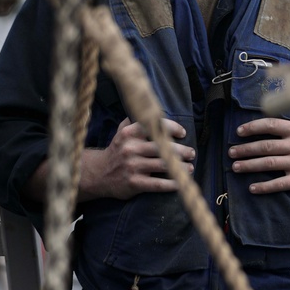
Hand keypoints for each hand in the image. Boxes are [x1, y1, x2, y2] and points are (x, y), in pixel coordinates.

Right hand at [80, 118, 195, 201]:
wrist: (98, 174)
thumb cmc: (117, 150)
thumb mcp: (122, 132)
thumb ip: (135, 120)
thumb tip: (149, 105)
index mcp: (129, 134)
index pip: (155, 126)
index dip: (172, 128)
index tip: (182, 133)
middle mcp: (131, 149)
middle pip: (163, 147)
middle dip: (181, 150)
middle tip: (191, 152)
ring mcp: (132, 166)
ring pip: (164, 165)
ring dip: (180, 167)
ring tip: (190, 167)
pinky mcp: (134, 183)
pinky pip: (157, 184)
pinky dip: (172, 183)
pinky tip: (181, 182)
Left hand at [229, 118, 289, 194]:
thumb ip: (289, 123)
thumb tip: (271, 112)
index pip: (271, 125)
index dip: (253, 127)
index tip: (239, 131)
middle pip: (266, 146)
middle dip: (246, 149)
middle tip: (232, 153)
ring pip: (269, 163)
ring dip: (249, 165)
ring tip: (235, 167)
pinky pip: (279, 183)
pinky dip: (264, 186)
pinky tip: (252, 188)